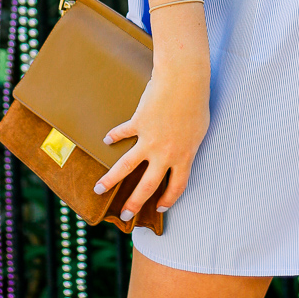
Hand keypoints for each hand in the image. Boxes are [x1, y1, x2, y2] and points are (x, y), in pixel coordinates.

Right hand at [94, 50, 210, 217]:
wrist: (184, 81)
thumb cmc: (197, 102)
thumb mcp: (199, 130)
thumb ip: (189, 145)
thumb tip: (182, 153)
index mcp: (184, 156)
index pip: (177, 186)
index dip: (168, 199)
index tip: (159, 207)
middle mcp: (164, 154)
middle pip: (147, 186)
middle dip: (134, 203)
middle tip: (125, 216)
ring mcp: (149, 140)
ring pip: (125, 167)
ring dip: (111, 180)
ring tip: (99, 190)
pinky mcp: (138, 123)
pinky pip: (122, 133)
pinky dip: (114, 136)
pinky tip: (107, 140)